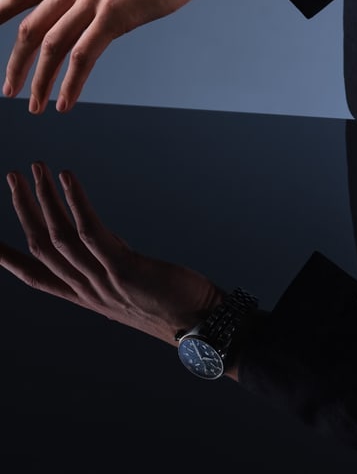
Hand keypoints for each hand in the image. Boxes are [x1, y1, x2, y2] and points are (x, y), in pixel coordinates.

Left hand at [0, 0, 211, 114]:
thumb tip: (92, 0)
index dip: (0, 11)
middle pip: (31, 28)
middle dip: (15, 63)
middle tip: (9, 89)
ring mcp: (93, 0)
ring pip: (52, 46)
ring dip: (40, 81)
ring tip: (35, 106)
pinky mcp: (114, 16)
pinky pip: (84, 56)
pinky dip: (71, 83)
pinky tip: (65, 102)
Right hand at [1, 163, 224, 345]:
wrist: (201, 325)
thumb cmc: (166, 303)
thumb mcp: (123, 284)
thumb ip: (101, 261)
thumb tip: (88, 231)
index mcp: (82, 295)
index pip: (33, 276)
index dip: (6, 256)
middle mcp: (85, 290)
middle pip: (40, 246)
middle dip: (23, 208)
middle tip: (11, 176)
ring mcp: (102, 280)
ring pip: (59, 235)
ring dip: (44, 198)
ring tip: (36, 168)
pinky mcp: (123, 268)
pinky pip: (91, 230)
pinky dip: (75, 200)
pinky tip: (67, 177)